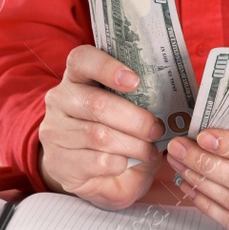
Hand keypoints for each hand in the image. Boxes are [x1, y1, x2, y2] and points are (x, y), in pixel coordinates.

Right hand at [37, 45, 163, 209]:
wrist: (87, 169)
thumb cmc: (114, 129)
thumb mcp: (125, 108)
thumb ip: (141, 100)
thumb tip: (172, 105)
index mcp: (77, 76)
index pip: (82, 60)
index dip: (107, 67)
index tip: (135, 81)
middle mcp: (60, 99)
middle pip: (97, 104)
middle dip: (135, 119)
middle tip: (157, 129)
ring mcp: (55, 132)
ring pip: (99, 136)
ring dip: (133, 145)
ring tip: (149, 150)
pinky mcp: (59, 162)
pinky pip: (97, 161)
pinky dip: (121, 163)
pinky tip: (128, 162)